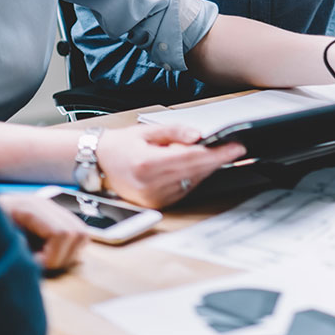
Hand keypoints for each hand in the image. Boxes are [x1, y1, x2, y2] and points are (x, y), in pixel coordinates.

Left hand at [0, 194, 89, 270]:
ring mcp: (54, 209)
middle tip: (41, 264)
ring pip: (82, 234)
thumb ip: (16, 250)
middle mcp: (47, 205)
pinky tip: (50, 253)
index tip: (34, 265)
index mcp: (30, 208)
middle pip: (77, 232)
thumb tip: (37, 261)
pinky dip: (70, 249)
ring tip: (45, 259)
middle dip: (62, 257)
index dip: (52, 256)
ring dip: (68, 253)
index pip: (61, 233)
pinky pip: (78, 234)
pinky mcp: (57, 217)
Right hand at [95, 124, 246, 208]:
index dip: (217, 153)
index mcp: (147, 164)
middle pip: (195, 171)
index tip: (236, 148)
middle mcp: (150, 185)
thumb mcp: (148, 130)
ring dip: (207, 169)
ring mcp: (153, 198)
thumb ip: (175, 131)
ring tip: (216, 154)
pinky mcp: (156, 203)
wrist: (98, 163)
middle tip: (234, 149)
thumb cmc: (121, 145)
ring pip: (192, 182)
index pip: (192, 158)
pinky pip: (184, 190)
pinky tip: (198, 167)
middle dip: (218, 160)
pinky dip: (194, 178)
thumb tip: (198, 136)